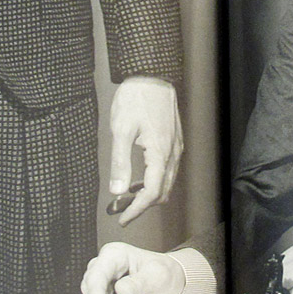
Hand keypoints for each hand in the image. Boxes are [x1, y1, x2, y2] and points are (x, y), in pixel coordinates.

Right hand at [81, 241, 187, 293]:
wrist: (171, 287)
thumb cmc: (165, 274)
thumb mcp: (158, 276)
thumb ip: (139, 283)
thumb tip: (121, 290)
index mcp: (114, 255)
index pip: (96, 274)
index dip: (95, 293)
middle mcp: (104, 269)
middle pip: (92, 293)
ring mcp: (102, 287)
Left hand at [107, 76, 181, 223]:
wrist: (151, 75)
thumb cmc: (135, 98)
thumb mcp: (121, 130)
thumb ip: (119, 162)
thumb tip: (117, 191)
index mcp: (160, 153)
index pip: (152, 194)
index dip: (137, 210)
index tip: (123, 218)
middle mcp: (172, 153)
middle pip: (162, 192)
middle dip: (144, 206)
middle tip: (123, 210)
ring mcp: (176, 147)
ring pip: (167, 182)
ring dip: (150, 194)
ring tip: (129, 196)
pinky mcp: (174, 140)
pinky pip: (169, 170)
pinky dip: (156, 181)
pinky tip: (140, 178)